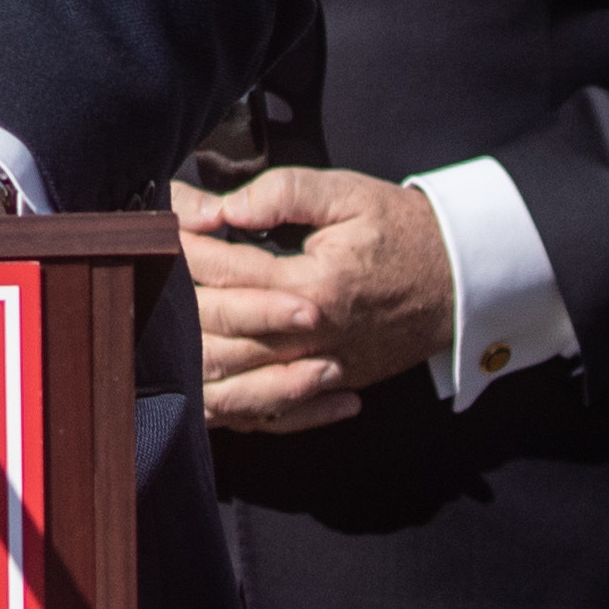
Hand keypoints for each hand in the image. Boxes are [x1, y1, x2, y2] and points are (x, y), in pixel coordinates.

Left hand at [175, 166, 453, 432]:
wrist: (462, 282)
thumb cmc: (402, 231)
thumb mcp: (348, 195)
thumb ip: (283, 193)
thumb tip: (224, 208)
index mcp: (315, 287)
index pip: (226, 269)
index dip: (185, 238)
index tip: (160, 213)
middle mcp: (311, 339)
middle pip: (216, 330)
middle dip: (172, 293)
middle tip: (147, 262)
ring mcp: (318, 372)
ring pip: (230, 383)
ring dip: (186, 354)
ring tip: (158, 321)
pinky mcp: (326, 388)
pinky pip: (265, 414)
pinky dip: (226, 405)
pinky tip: (198, 381)